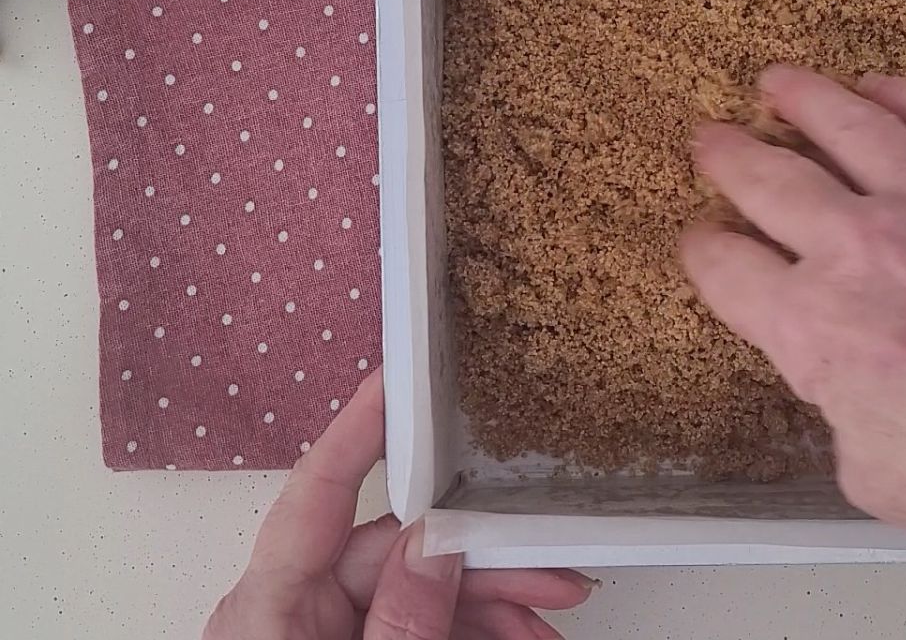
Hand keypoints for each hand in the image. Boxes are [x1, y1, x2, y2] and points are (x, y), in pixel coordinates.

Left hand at [203, 371, 593, 639]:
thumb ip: (405, 620)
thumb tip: (440, 540)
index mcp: (268, 611)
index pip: (318, 494)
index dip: (358, 428)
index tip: (395, 375)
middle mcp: (288, 616)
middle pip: (396, 552)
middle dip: (482, 560)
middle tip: (552, 571)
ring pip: (419, 595)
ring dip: (490, 605)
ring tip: (549, 623)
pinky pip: (417, 630)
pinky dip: (471, 633)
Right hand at [682, 66, 905, 639]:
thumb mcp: (879, 474)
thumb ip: (842, 399)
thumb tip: (847, 366)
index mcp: (818, 331)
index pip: (727, 270)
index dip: (704, 254)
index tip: (702, 244)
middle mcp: (865, 250)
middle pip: (767, 179)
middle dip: (728, 157)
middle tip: (712, 141)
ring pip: (847, 121)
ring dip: (800, 98)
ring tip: (778, 84)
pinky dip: (902, 93)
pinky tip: (883, 88)